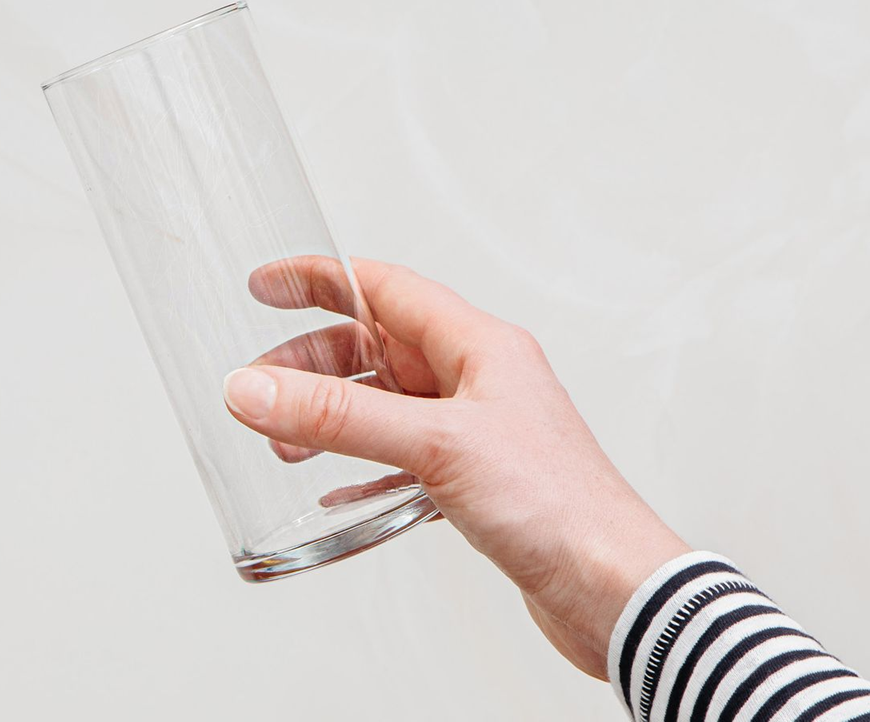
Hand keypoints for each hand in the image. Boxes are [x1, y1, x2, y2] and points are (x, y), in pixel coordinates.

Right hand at [221, 256, 689, 679]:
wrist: (611, 588)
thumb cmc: (558, 505)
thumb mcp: (435, 445)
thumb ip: (340, 416)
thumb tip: (257, 388)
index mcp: (478, 346)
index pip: (385, 288)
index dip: (322, 281)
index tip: (269, 285)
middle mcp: (476, 381)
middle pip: (376, 348)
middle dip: (313, 364)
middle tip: (262, 387)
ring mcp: (474, 431)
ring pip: (385, 404)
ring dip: (331, 416)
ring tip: (285, 441)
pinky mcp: (473, 481)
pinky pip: (400, 457)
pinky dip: (360, 463)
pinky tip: (334, 485)